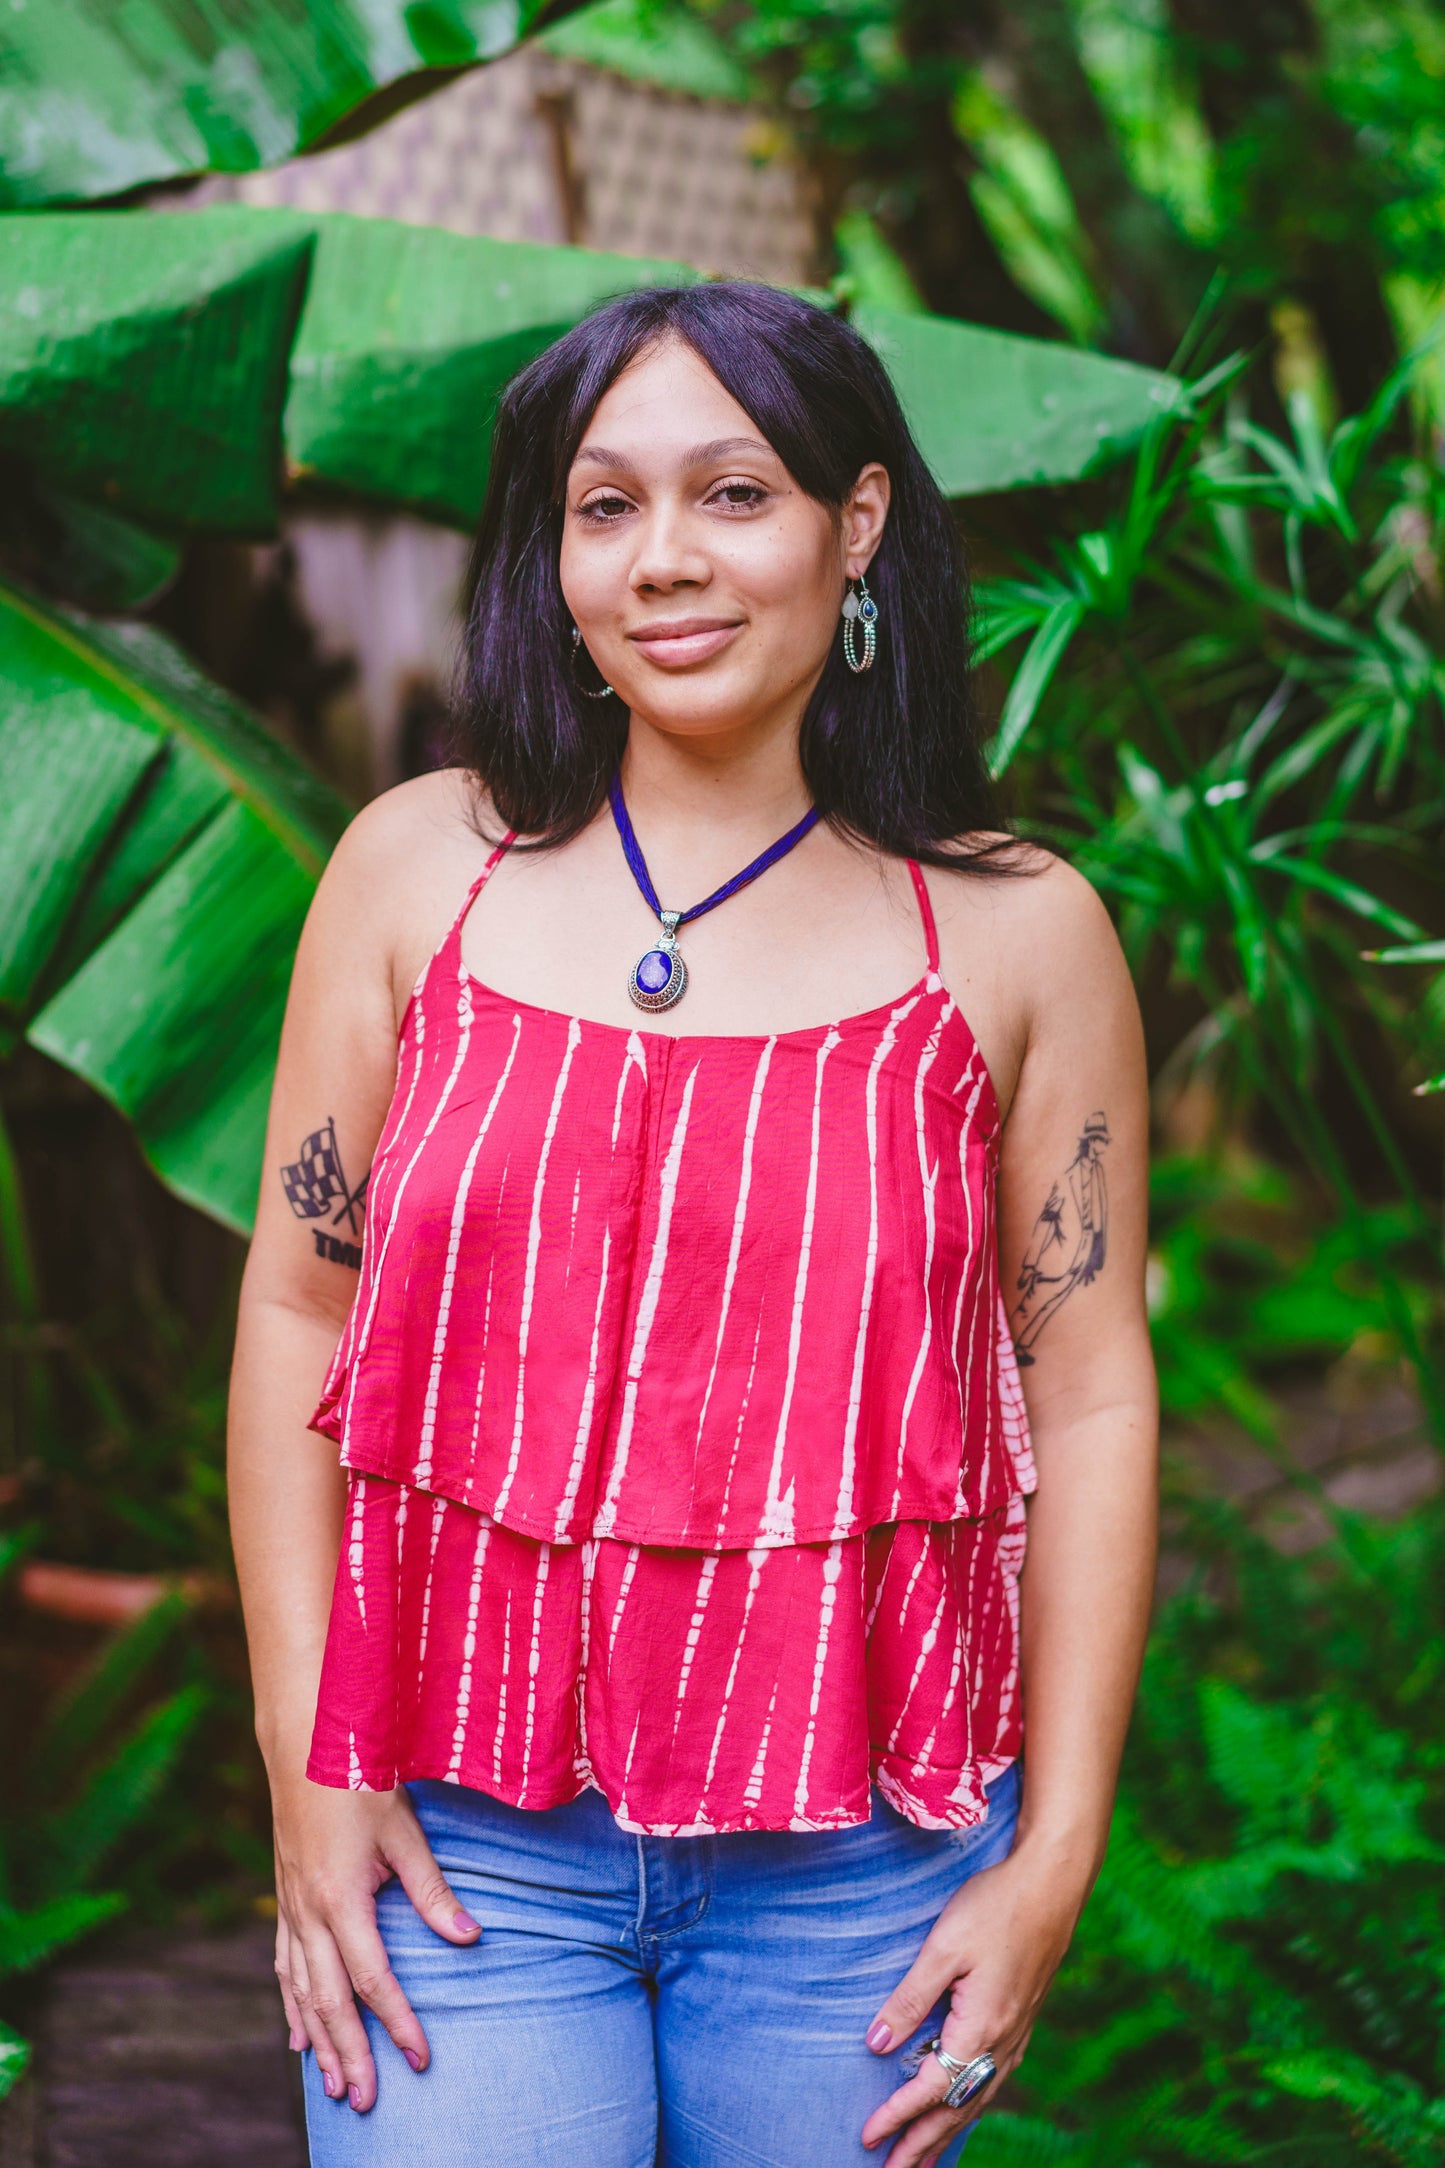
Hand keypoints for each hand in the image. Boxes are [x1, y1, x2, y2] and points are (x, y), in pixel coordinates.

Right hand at [271, 1774, 480, 2111]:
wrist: (304, 1739)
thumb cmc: (360, 1777)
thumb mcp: (404, 1831)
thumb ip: (433, 1891)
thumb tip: (471, 1939)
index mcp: (340, 1899)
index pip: (372, 1979)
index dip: (396, 2022)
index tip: (419, 2058)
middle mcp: (308, 1913)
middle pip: (329, 2002)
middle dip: (348, 2054)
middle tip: (365, 2102)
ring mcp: (290, 1908)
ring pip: (301, 1992)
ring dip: (317, 2042)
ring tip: (331, 2087)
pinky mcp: (284, 1898)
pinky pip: (283, 1966)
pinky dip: (291, 2006)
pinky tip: (296, 2035)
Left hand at [860, 1846, 1082, 2165]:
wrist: (1051, 1884)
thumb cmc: (994, 1907)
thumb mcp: (943, 1949)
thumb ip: (909, 1999)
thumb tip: (875, 2046)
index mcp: (982, 2028)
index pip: (931, 2089)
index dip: (898, 2116)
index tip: (867, 2138)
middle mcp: (1004, 2042)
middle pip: (957, 2109)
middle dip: (923, 2144)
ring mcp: (1018, 2034)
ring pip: (978, 2100)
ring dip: (948, 2133)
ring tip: (924, 2160)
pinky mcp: (1022, 2020)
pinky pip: (993, 2081)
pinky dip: (971, 2106)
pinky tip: (964, 2109)